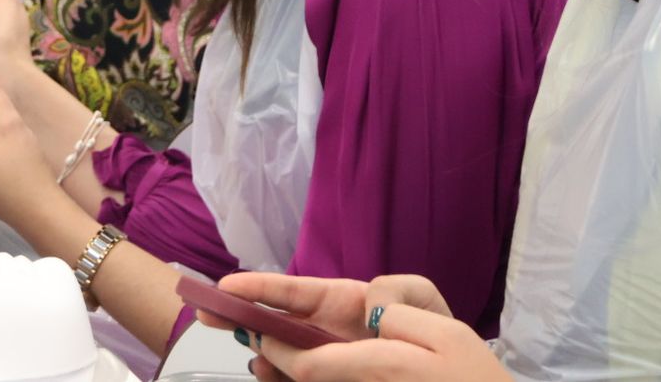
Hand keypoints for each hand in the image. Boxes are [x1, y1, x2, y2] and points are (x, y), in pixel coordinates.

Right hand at [203, 273, 501, 381]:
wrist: (452, 381)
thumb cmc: (439, 337)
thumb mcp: (422, 302)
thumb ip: (394, 294)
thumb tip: (366, 303)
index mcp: (346, 303)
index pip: (295, 293)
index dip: (260, 289)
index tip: (226, 288)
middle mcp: (329, 332)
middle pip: (278, 323)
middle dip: (243, 317)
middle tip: (207, 316)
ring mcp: (330, 361)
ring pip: (285, 357)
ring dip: (266, 359)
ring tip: (257, 368)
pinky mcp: (334, 381)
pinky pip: (304, 378)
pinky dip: (286, 377)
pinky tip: (272, 376)